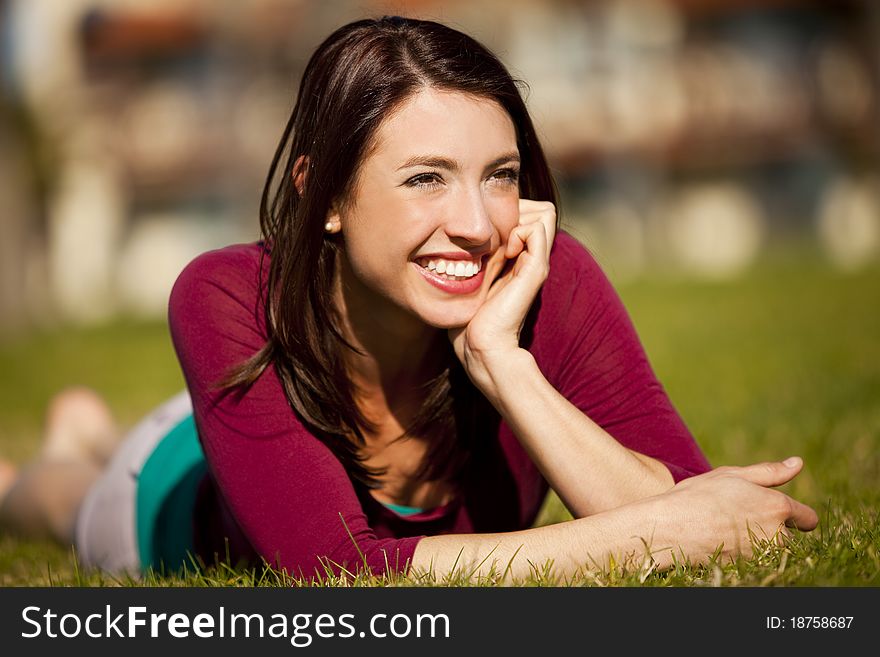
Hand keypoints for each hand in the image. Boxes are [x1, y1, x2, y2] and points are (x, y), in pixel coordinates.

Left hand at [449, 200, 555, 387]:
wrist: (480, 345)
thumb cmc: (470, 317)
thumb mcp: (474, 275)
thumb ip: (479, 254)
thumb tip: (471, 231)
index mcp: (520, 259)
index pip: (530, 213)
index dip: (508, 209)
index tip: (485, 228)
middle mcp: (533, 258)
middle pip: (540, 209)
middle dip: (514, 207)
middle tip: (492, 230)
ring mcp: (537, 263)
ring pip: (543, 213)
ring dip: (517, 216)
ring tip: (498, 240)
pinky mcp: (536, 270)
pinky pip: (537, 228)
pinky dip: (518, 228)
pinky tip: (503, 249)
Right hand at [646, 457, 818, 564]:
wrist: (670, 529)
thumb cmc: (698, 497)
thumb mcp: (732, 476)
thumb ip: (770, 473)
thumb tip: (798, 463)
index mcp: (777, 507)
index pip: (809, 518)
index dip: (795, 514)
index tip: (775, 512)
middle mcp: (777, 535)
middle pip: (788, 536)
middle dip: (771, 528)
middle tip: (737, 515)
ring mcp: (762, 556)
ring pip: (771, 548)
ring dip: (757, 541)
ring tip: (725, 528)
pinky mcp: (748, 569)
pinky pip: (755, 559)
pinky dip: (742, 552)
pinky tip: (720, 541)